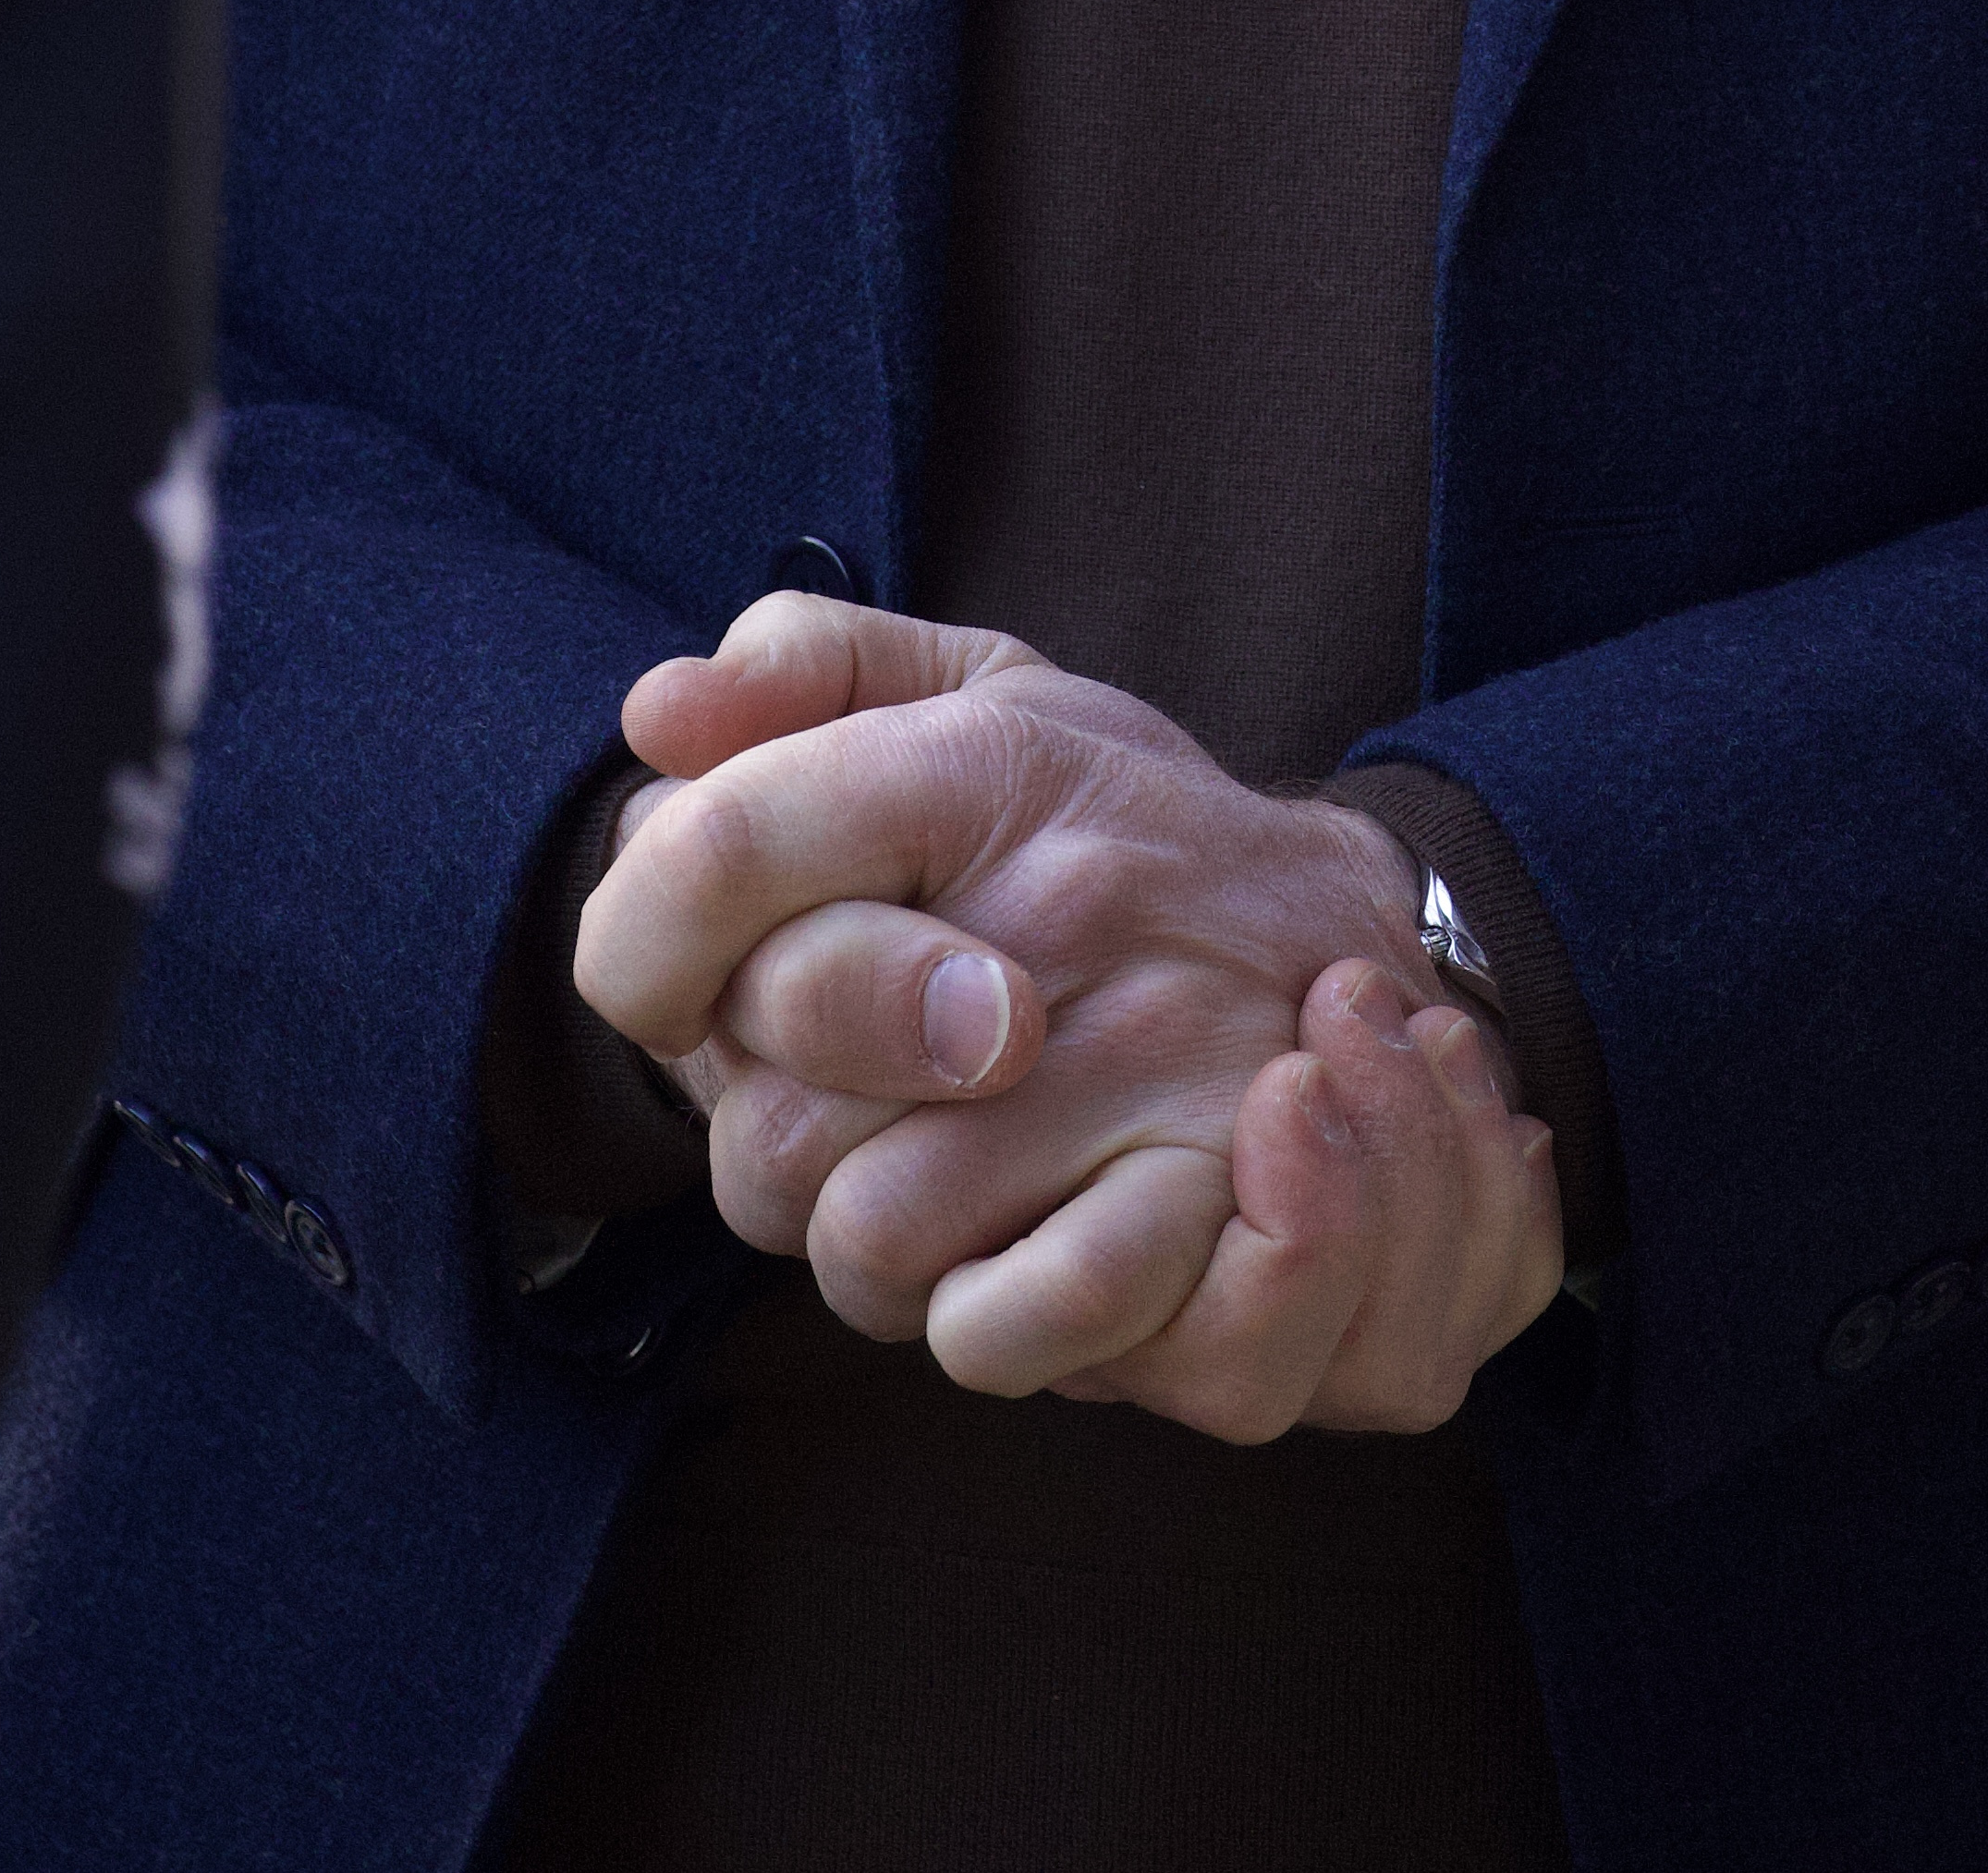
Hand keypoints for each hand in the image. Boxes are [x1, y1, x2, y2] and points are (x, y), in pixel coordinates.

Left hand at [574, 594, 1562, 1430]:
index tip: (670, 985)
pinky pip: (1006, 1325)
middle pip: (765, 1102)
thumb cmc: (1111, 825)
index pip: (716, 851)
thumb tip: (659, 711)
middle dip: (757, 1129)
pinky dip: (976, 1323)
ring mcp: (1150, 1057)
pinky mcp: (1217, 1200)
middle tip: (825, 1100)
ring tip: (923, 1180)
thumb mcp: (978, 691)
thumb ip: (808, 662)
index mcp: (982, 759)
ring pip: (864, 1239)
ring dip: (861, 1246)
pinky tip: (998, 1262)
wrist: (1350, 930)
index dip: (637, 947)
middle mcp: (1066, 899)